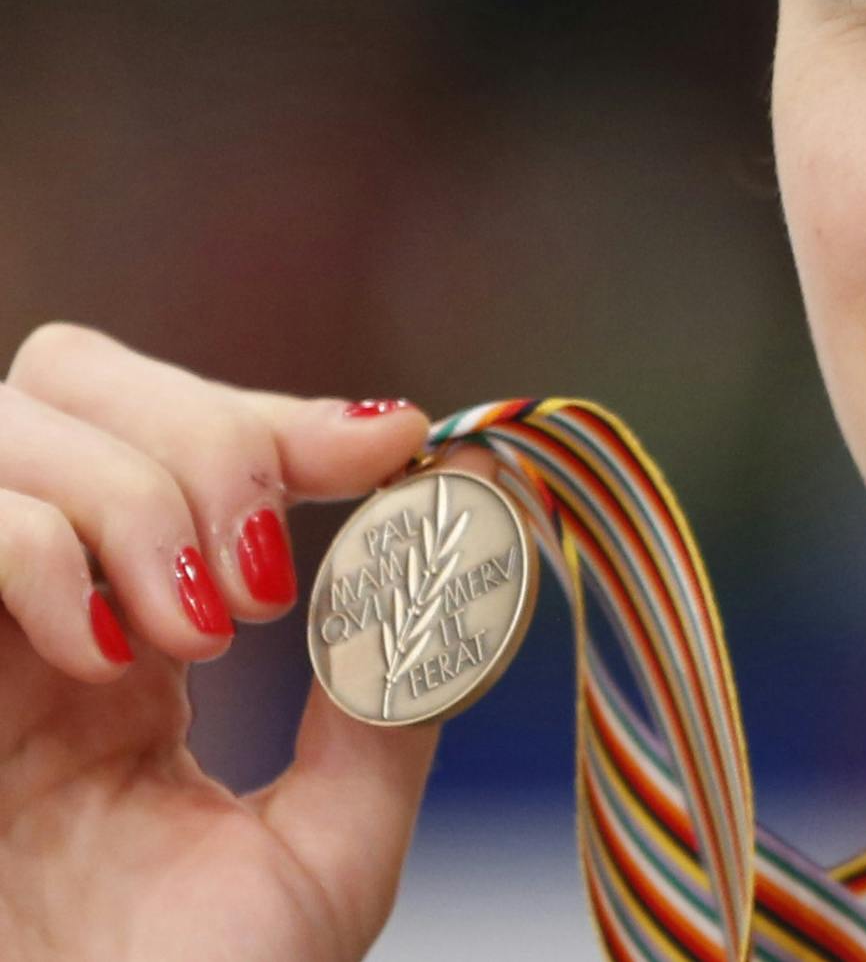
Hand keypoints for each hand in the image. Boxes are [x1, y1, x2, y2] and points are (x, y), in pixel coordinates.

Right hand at [0, 322, 441, 961]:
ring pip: (20, 418)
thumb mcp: (329, 845)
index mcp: (128, 638)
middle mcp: (31, 614)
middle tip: (260, 577)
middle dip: (205, 430)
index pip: (182, 432)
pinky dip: (40, 547)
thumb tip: (462, 522)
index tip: (390, 446)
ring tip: (193, 638)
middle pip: (79, 378)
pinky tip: (104, 658)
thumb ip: (390, 696)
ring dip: (135, 495)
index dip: (284, 414)